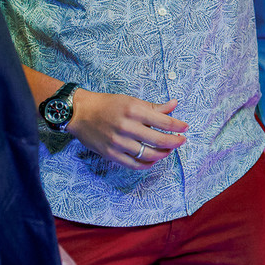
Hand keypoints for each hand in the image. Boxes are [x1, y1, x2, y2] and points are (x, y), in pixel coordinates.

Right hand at [64, 89, 186, 169]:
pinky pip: (133, 164)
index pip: (164, 122)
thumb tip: (175, 105)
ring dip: (163, 153)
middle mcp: (127, 127)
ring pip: (148, 154)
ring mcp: (118, 142)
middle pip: (159, 140)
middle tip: (181, 141)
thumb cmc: (107, 104)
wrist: (80, 112)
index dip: (178, 126)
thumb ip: (154, 107)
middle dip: (175, 142)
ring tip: (168, 150)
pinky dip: (146, 164)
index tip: (185, 127)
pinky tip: (153, 160)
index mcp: (134, 111)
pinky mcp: (110, 154)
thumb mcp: (132, 101)